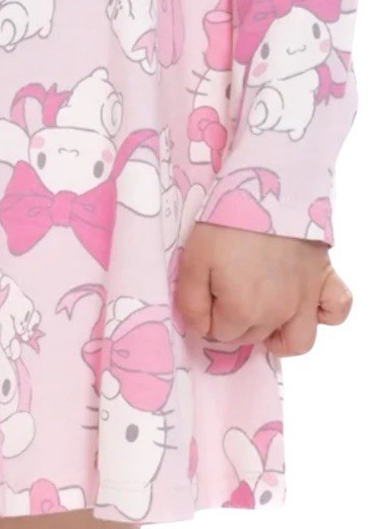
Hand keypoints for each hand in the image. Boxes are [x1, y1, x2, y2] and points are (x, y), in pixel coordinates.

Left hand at [176, 222, 351, 356]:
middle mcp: (277, 313)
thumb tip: (202, 328)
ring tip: (264, 317)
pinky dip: (324, 315)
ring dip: (278, 336)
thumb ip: (191, 303)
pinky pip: (337, 311)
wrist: (271, 186)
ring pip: (298, 342)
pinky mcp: (325, 278)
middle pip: (252, 337)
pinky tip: (307, 307)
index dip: (207, 318)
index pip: (219, 334)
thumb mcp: (192, 260)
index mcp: (241, 310)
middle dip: (235, 324)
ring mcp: (305, 299)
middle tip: (226, 291)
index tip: (204, 294)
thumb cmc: (225, 222)